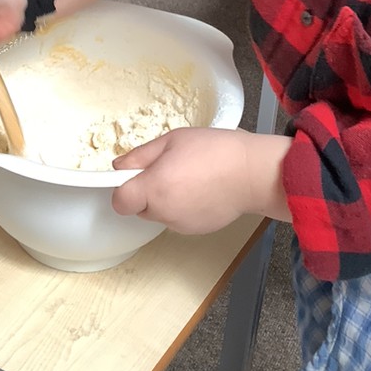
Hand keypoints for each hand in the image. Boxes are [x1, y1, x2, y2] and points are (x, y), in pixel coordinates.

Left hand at [112, 128, 291, 233]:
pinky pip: (177, 219)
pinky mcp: (196, 231)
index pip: (119, 201)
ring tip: (189, 176)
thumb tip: (118, 166)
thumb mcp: (172, 140)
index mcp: (155, 187)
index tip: (134, 174)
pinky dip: (182, 207)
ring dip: (165, 199)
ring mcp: (180, 225)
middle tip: (168, 168)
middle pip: (139, 208)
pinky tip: (200, 189)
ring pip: (159, 213)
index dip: (123, 187)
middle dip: (147, 191)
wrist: (252, 173)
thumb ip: (140, 155)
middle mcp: (164, 212)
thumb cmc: (215, 150)